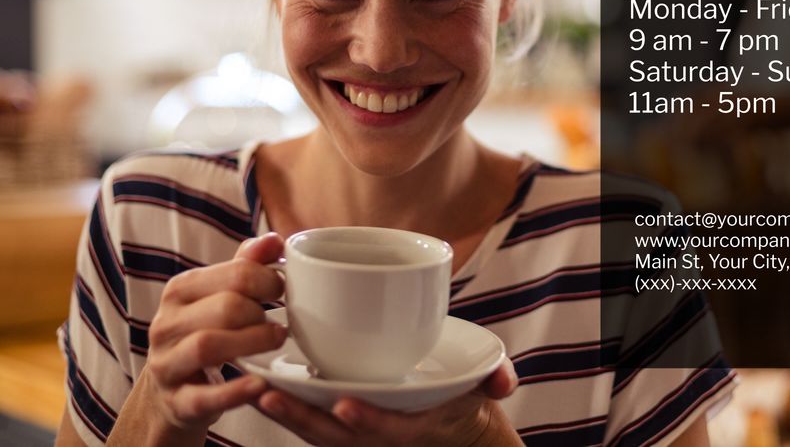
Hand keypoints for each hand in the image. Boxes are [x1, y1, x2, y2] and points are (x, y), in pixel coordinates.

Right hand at [139, 232, 287, 434]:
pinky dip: (234, 392)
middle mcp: (167, 323)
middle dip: (262, 313)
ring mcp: (166, 364)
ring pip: (207, 346)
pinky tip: (259, 384)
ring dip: (253, 343)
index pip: (235, 274)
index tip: (284, 291)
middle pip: (225, 308)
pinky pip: (203, 397)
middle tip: (283, 324)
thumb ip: (246, 266)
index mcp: (180, 290)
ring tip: (277, 342)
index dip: (269, 280)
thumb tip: (274, 240)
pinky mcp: (175, 402)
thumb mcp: (220, 296)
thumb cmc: (207, 332)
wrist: (173, 391)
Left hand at [256, 358, 520, 446]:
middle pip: (338, 436)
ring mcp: (361, 435)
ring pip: (318, 434)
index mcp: (416, 425)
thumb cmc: (462, 399)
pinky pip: (313, 426)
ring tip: (257, 391)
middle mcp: (382, 436)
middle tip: (272, 394)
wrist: (452, 428)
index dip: (370, 420)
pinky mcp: (344, 427)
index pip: (392, 430)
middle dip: (305, 419)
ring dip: (287, 417)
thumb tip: (505, 381)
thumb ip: (495, 378)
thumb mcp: (483, 388)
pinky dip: (289, 412)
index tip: (346, 404)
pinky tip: (262, 390)